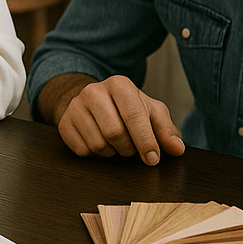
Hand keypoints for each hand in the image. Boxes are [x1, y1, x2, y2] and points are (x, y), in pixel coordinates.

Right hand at [41, 73, 184, 164]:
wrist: (91, 102)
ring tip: (115, 143)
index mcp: (119, 84)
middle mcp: (94, 91)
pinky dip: (95, 155)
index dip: (146, 141)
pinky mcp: (64, 123)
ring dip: (112, 153)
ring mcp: (75, 106)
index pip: (134, 116)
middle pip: (115, 134)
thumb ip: (165, 129)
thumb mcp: (149, 112)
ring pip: (98, 145)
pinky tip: (99, 142)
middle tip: (131, 147)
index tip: (153, 158)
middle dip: (128, 148)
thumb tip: (177, 148)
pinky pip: (83, 151)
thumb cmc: (125, 107)